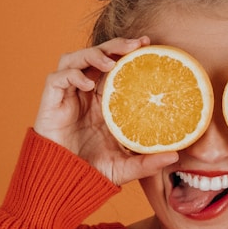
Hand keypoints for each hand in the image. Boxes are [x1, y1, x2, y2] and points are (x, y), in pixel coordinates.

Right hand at [34, 37, 177, 184]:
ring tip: (111, 63)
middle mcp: (86, 94)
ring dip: (93, 55)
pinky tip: (88, 85)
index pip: (116, 66)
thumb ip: (149, 162)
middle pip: (98, 55)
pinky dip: (72, 75)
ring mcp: (68, 96)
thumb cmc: (93, 172)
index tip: (148, 45)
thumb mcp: (126, 166)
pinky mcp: (51, 102)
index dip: (128, 52)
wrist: (64, 184)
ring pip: (75, 59)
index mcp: (104, 102)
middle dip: (115, 45)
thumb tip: (176, 156)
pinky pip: (58, 78)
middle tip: (136, 44)